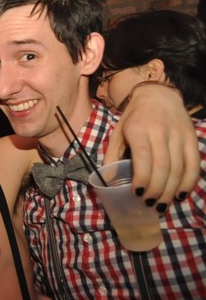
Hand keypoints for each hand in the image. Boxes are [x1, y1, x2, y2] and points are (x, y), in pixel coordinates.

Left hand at [105, 82, 198, 207]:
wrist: (158, 95)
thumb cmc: (133, 118)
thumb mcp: (117, 132)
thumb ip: (112, 155)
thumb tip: (105, 180)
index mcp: (138, 129)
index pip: (143, 157)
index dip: (142, 178)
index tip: (137, 193)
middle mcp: (160, 131)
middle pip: (163, 166)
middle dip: (157, 189)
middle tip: (150, 204)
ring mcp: (178, 135)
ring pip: (178, 167)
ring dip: (171, 190)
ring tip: (162, 204)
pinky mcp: (192, 138)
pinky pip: (193, 164)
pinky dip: (189, 181)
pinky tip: (180, 194)